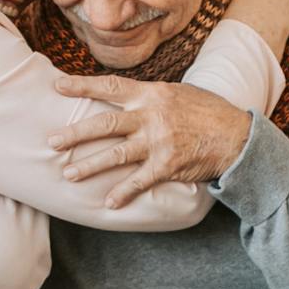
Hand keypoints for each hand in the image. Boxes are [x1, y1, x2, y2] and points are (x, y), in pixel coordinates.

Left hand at [47, 76, 253, 207]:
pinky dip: (124, 193)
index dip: (82, 85)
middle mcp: (151, 116)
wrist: (237, 135)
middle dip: (75, 134)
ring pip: (116, 153)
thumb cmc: (208, 112)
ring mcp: (158, 142)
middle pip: (105, 124)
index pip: (110, 86)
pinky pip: (140, 181)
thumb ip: (150, 96)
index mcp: (151, 94)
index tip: (57, 86)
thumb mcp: (178, 93)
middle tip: (51, 142)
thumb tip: (127, 94)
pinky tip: (109, 203)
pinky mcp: (168, 165)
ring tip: (69, 174)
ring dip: (90, 165)